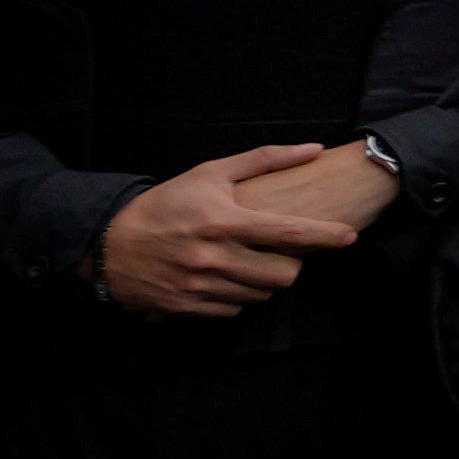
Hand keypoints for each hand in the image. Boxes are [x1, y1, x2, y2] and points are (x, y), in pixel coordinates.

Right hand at [90, 142, 371, 319]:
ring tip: (252, 262)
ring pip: (261, 295)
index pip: (287, 233)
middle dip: (293, 265)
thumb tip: (311, 148)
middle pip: (282, 274)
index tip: (349, 236)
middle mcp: (213, 257)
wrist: (109, 244)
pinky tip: (228, 278)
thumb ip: (263, 160)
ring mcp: (199, 286)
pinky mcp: (187, 308)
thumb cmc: (165, 204)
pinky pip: (234, 310)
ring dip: (266, 281)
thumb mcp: (209, 173)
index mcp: (222, 221)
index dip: (324, 236)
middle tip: (283, 253)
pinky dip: (240, 297)